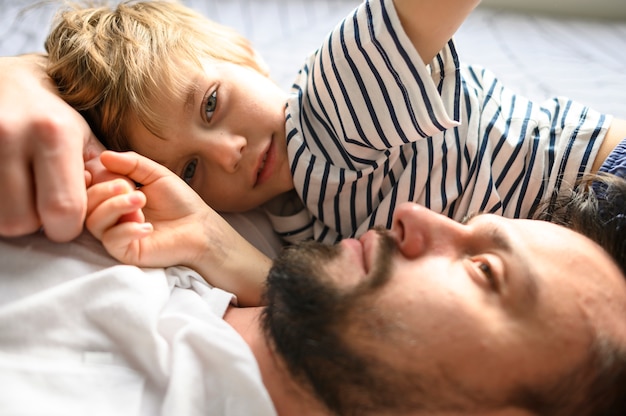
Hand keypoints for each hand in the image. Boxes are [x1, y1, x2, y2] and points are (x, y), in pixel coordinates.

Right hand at [0, 54, 101, 241]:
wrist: (8, 83)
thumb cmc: (54, 118)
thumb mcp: (86, 140)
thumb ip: (105, 177)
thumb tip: (124, 209)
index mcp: (54, 135)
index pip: (62, 209)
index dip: (67, 226)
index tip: (67, 220)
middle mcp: (12, 136)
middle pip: (23, 220)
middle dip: (37, 224)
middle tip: (42, 207)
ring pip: (0, 219)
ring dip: (15, 217)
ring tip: (25, 196)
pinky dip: (1, 206)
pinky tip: (11, 189)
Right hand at [86, 151, 209, 267]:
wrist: (199, 227)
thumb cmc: (179, 201)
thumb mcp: (156, 174)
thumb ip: (131, 163)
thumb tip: (104, 156)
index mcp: (114, 197)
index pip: (89, 187)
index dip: (95, 178)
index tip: (116, 174)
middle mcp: (111, 217)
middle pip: (86, 205)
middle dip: (105, 192)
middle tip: (128, 187)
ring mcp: (117, 235)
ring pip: (94, 222)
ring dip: (115, 207)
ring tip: (140, 201)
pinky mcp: (126, 252)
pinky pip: (112, 240)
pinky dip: (127, 230)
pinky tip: (148, 227)